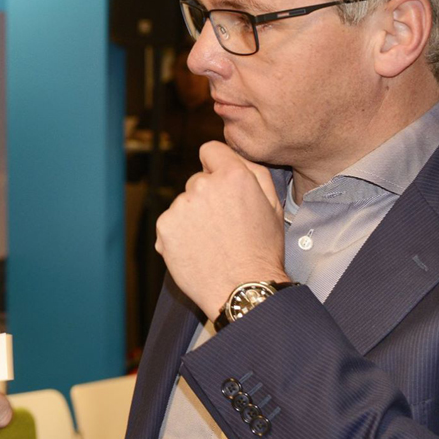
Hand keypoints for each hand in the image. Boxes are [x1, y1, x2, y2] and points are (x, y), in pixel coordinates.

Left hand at [155, 141, 289, 319]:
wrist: (241, 289)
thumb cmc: (261, 250)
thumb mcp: (273, 205)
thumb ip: (253, 172)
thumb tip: (232, 156)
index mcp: (232, 175)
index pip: (210, 150)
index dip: (216, 165)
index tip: (220, 181)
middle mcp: (202, 185)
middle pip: (198, 181)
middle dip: (208, 197)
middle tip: (223, 224)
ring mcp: (180, 206)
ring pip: (184, 204)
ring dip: (193, 217)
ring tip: (211, 242)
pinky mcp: (164, 226)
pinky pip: (170, 223)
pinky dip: (179, 235)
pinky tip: (196, 250)